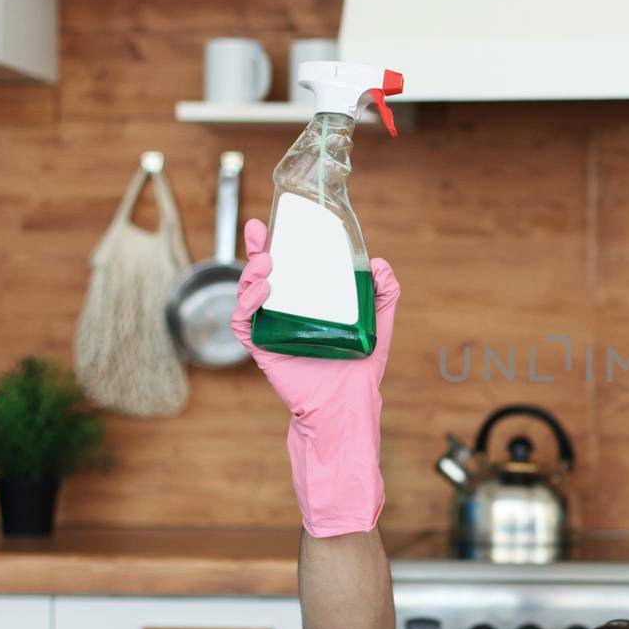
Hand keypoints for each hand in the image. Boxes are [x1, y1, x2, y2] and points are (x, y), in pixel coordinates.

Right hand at [230, 219, 400, 537]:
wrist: (346, 405)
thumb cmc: (360, 368)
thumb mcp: (378, 324)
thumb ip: (385, 294)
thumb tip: (381, 264)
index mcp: (308, 303)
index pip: (290, 267)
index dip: (279, 244)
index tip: (274, 223)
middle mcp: (286, 312)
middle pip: (263, 274)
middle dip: (257, 248)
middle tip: (259, 230)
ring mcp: (271, 329)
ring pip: (249, 293)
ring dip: (252, 273)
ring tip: (268, 262)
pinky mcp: (262, 348)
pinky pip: (244, 322)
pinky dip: (247, 303)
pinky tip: (262, 290)